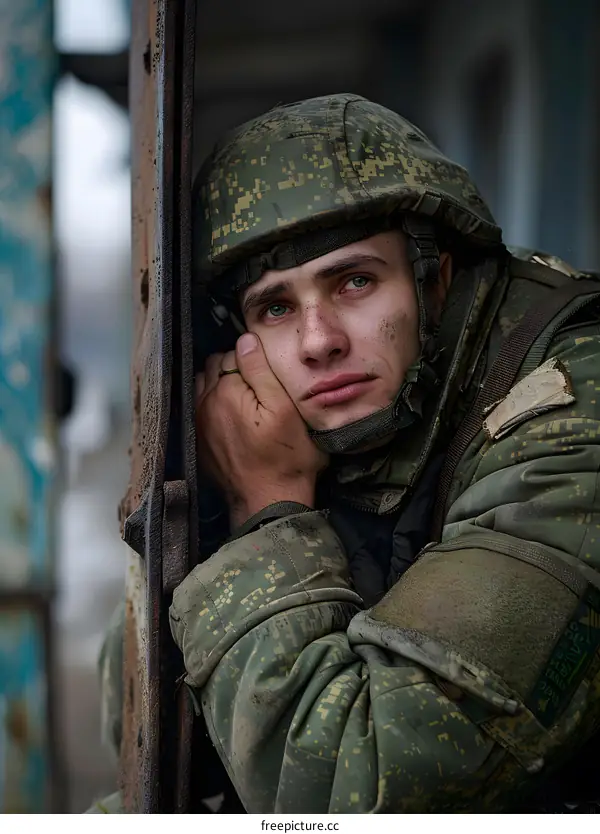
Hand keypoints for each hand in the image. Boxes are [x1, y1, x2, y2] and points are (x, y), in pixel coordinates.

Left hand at [196, 333, 327, 526]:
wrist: (269, 503)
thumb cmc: (287, 457)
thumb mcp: (285, 408)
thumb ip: (261, 371)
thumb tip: (245, 340)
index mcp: (226, 390)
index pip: (232, 354)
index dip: (252, 359)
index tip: (267, 372)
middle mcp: (204, 403)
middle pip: (212, 368)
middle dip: (231, 368)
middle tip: (256, 382)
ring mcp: (198, 425)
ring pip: (202, 387)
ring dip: (217, 384)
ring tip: (242, 396)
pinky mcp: (198, 443)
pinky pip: (198, 411)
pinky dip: (210, 405)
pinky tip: (230, 416)